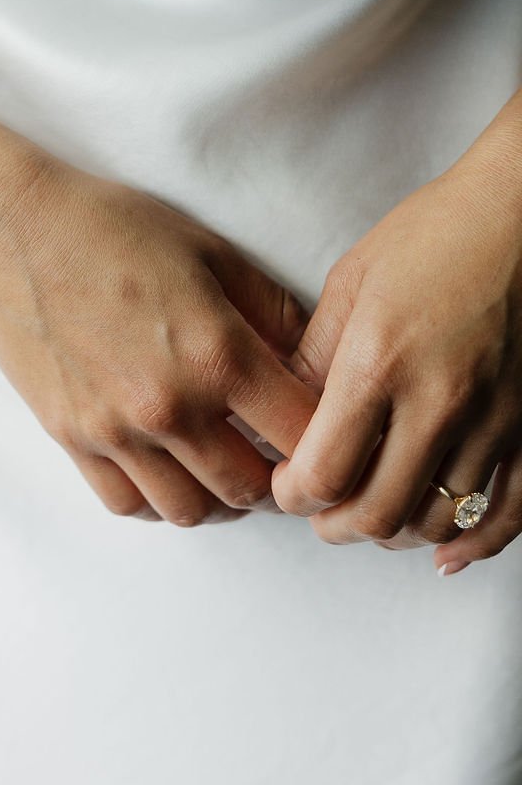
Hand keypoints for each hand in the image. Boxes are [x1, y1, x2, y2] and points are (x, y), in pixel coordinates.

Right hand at [0, 149, 321, 525]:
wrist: (10, 229)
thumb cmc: (113, 226)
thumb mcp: (211, 251)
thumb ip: (272, 311)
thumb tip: (316, 358)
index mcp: (218, 354)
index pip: (305, 435)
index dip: (330, 439)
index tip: (330, 432)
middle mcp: (170, 406)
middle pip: (253, 488)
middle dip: (279, 477)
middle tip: (281, 453)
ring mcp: (116, 431)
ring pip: (192, 510)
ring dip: (220, 496)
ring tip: (225, 462)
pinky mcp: (72, 439)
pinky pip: (128, 504)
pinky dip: (158, 499)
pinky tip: (168, 467)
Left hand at [270, 151, 521, 569]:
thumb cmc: (437, 233)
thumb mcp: (353, 281)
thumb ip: (316, 354)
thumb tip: (284, 410)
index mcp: (379, 364)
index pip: (321, 473)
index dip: (292, 495)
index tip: (284, 486)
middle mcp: (438, 403)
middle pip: (375, 515)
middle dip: (334, 525)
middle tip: (320, 510)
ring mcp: (494, 421)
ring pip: (435, 521)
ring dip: (394, 529)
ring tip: (370, 511)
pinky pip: (506, 514)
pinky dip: (472, 543)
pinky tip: (444, 552)